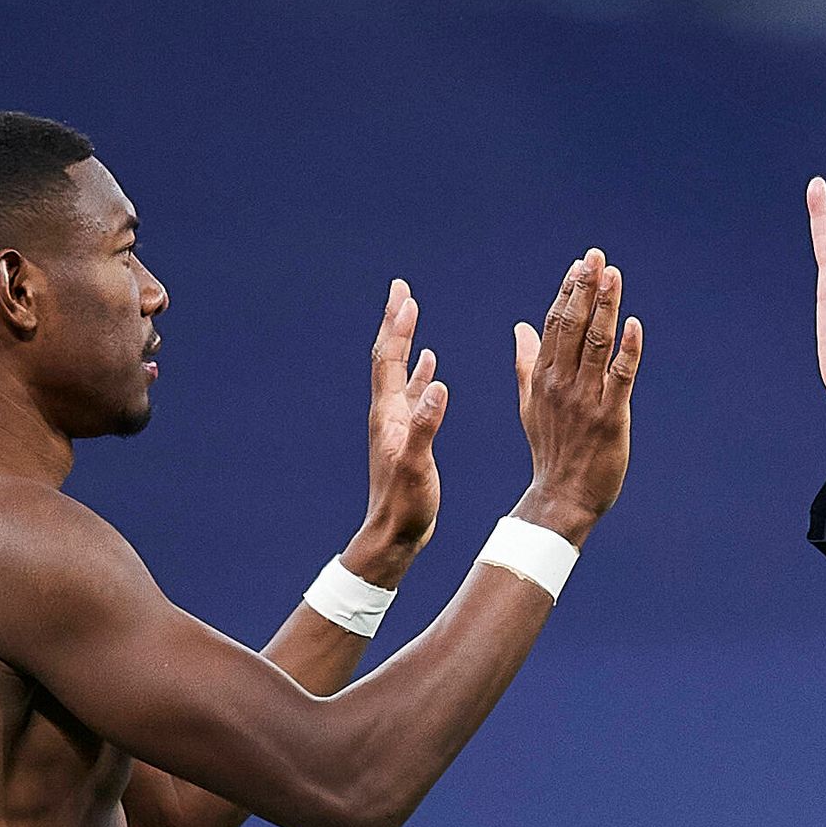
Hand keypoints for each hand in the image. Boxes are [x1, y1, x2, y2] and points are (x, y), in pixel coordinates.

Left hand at [348, 278, 444, 581]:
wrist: (393, 534)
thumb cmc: (404, 504)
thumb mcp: (416, 463)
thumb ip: (425, 424)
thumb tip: (438, 385)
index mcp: (387, 414)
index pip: (389, 360)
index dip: (397, 327)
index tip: (404, 295)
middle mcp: (387, 413)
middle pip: (389, 358)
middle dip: (396, 323)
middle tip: (401, 292)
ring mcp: (395, 424)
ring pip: (400, 373)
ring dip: (405, 343)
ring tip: (411, 317)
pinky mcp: (407, 436)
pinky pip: (412, 394)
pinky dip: (419, 374)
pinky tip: (429, 365)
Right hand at [512, 250, 638, 542]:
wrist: (562, 497)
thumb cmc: (550, 450)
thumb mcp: (530, 403)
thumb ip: (527, 363)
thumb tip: (520, 327)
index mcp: (543, 378)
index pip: (554, 324)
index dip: (568, 292)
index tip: (580, 264)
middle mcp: (562, 383)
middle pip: (572, 325)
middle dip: (585, 289)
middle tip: (596, 256)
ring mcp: (586, 399)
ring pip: (596, 344)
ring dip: (606, 307)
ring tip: (613, 275)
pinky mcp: (610, 418)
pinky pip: (621, 378)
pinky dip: (628, 350)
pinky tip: (635, 325)